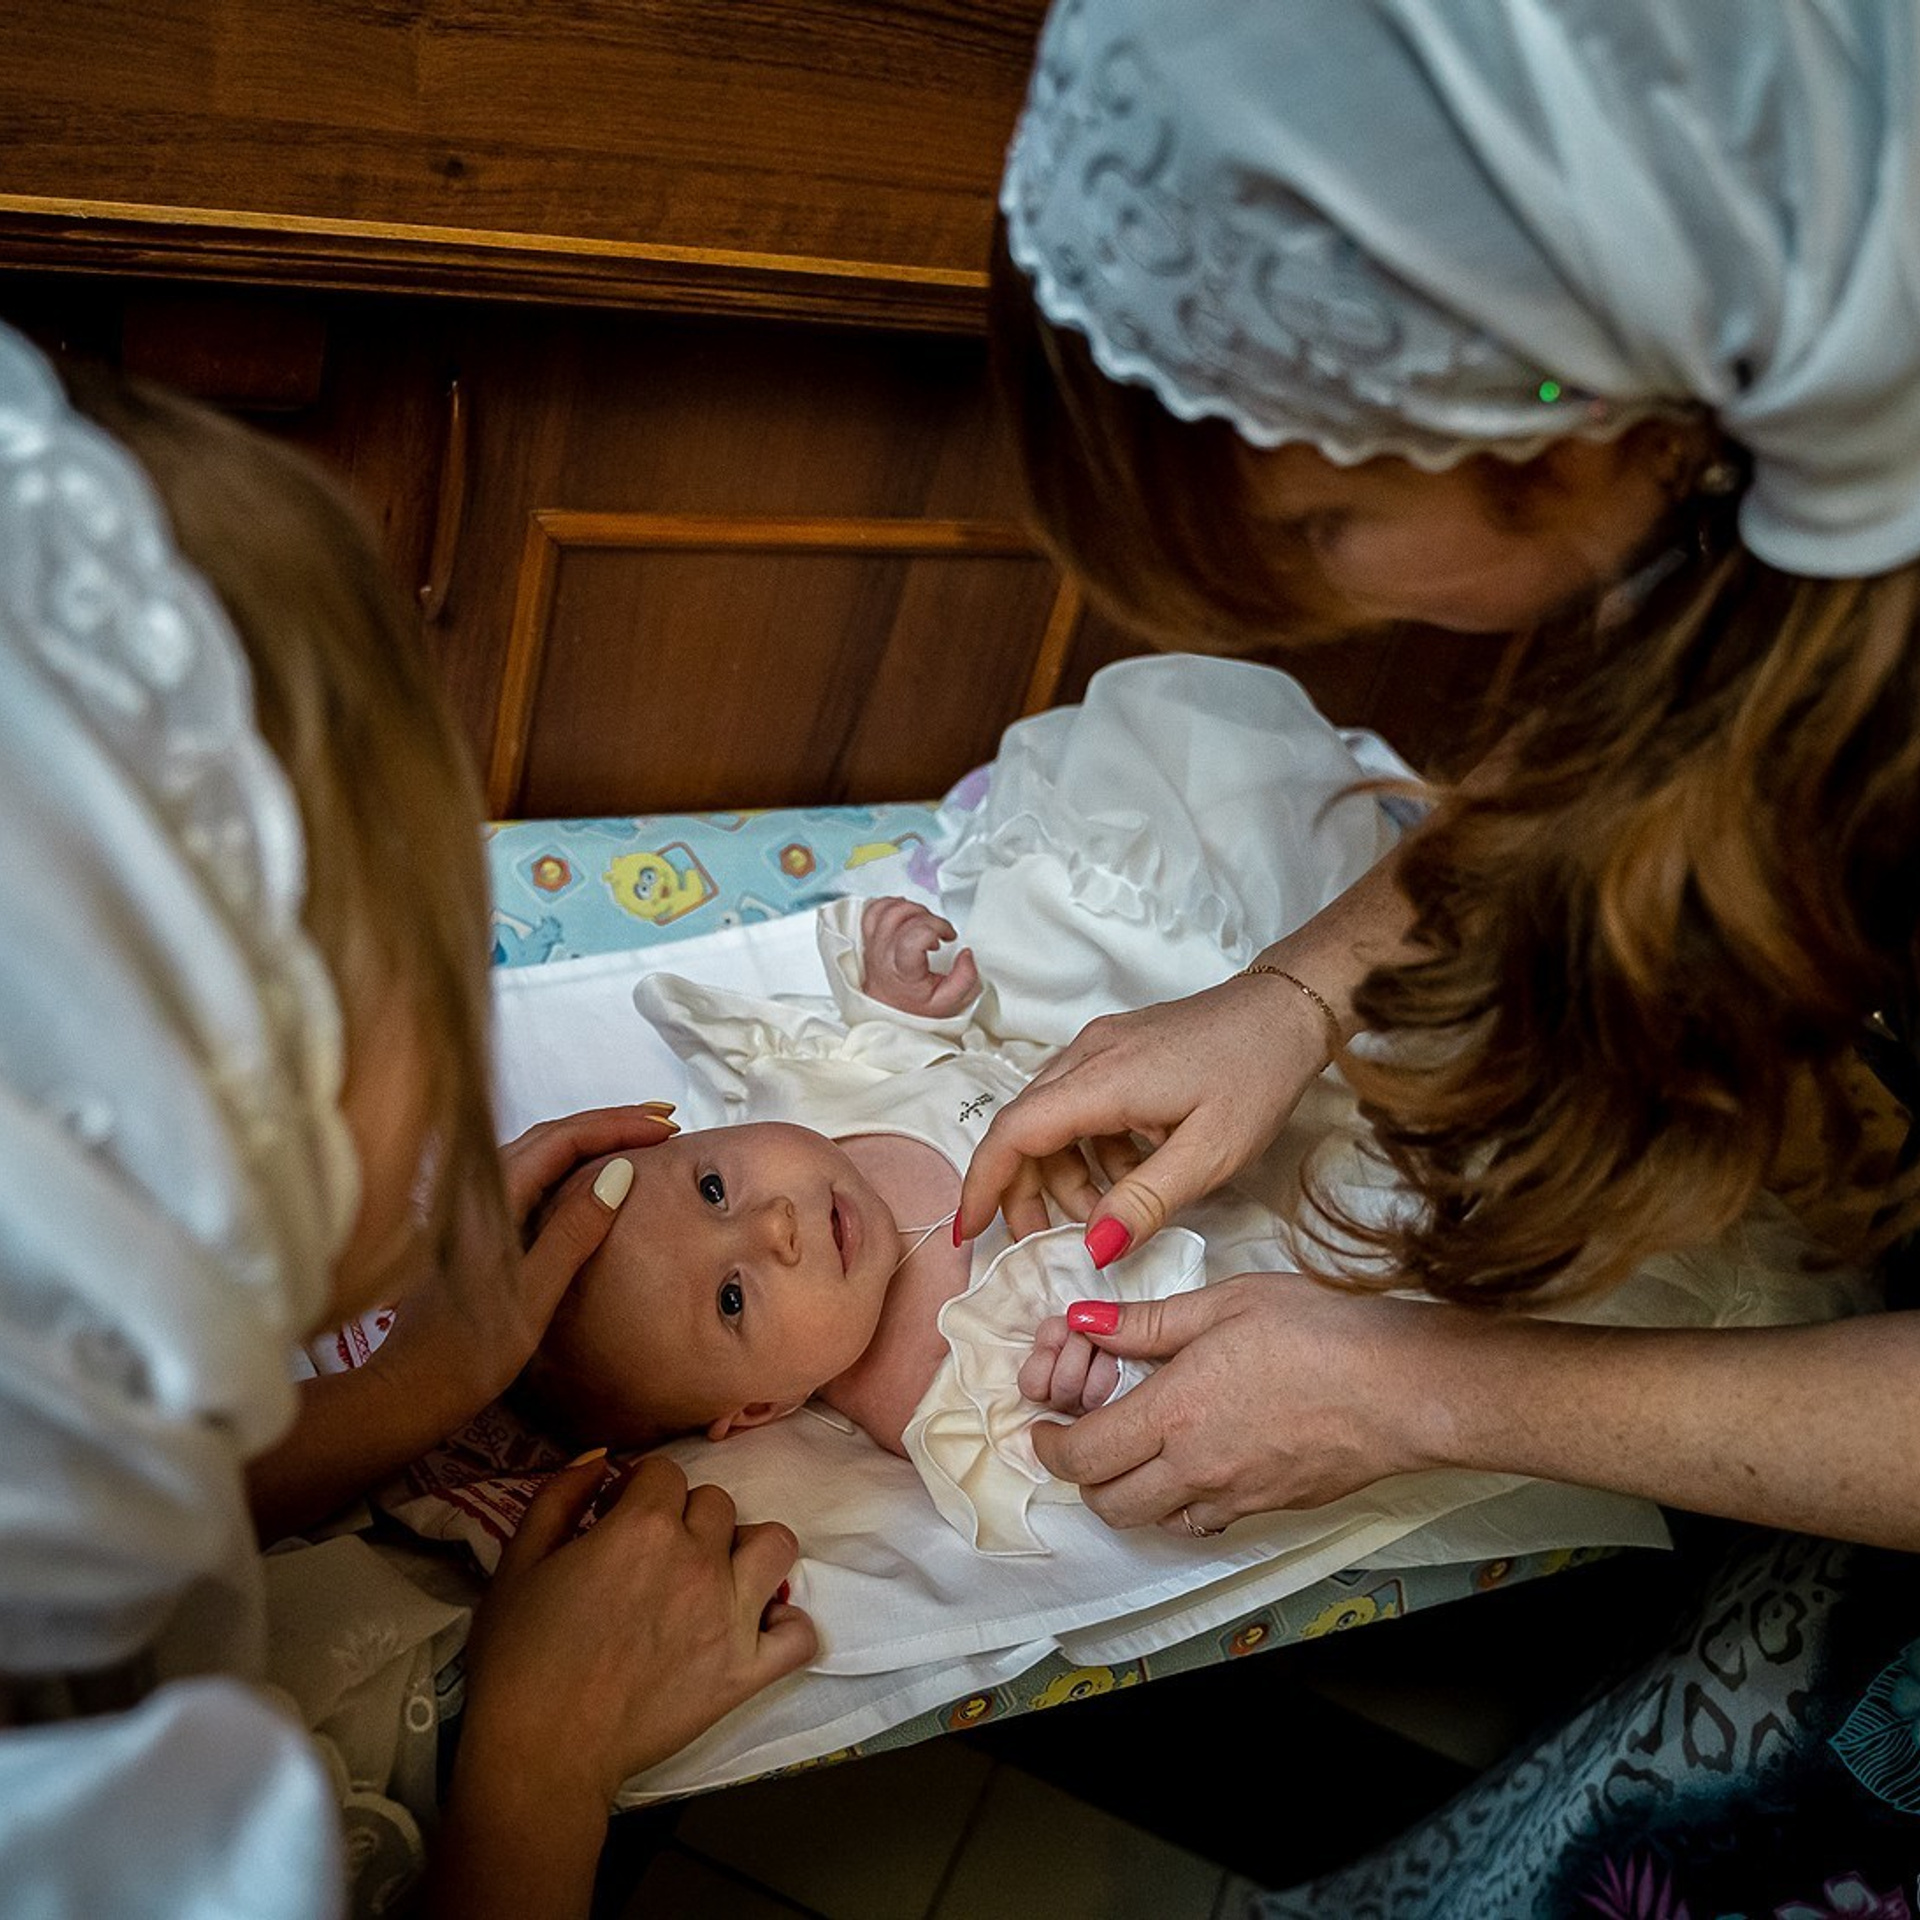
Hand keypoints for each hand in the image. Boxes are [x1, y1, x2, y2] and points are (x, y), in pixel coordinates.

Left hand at [375, 1103, 680, 1427]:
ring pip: (540, 1152)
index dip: (618, 1125)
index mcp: (492, 1197)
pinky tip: (591, 1175)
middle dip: (610, 1121)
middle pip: (551, 1135)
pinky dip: (569, 1164)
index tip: (666, 1127)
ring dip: (590, 1138)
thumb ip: (575, 1230)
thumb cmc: (467, 1353)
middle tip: (663, 1120)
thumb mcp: (534, 1293)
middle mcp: (479, 1190)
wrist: (406, 1391)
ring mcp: (476, 1207)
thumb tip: (620, 1172)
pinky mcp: (478, 1228)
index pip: (563, 1138)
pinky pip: (531, 1176)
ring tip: (638, 1135)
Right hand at [434, 1455, 813, 1916]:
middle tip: (652, 1557)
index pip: (665, 1472)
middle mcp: (698, 1558)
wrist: (540, 1752)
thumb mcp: (518, 1560)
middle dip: (684, 1518)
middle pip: (717, 1503)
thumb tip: (601, 1458)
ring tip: (714, 1578)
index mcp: (642, 1526)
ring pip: (775, 1544)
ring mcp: (731, 1615)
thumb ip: (561, 1494)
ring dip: (746, 1552)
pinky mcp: (747, 1671)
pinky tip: (754, 1630)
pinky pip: (800, 1633)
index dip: (637, 1490)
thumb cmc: (518, 1658)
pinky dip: (785, 1627)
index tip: (616, 1518)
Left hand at [859, 896, 980, 1017]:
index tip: (947, 936)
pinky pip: (873, 909)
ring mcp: (874, 944)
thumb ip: (965, 978)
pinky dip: (891, 904)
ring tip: (924, 923)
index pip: (915, 934)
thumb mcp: (948, 1001)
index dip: (937, 927)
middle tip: (939, 931)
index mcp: (903, 970)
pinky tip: (905, 913)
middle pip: (903, 916)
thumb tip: (966, 954)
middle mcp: (884, 954)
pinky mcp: (869, 938)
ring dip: (912, 908)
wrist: (889, 1011)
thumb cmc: (914, 1006)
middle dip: (929, 918)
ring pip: (889, 909)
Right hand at [956, 972, 1330, 1250]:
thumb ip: (1146, 1202)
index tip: (970, 1234)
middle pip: (1023, 1128)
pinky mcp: (1116, 1049)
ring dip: (1065, 1173)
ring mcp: (1100, 1046)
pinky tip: (1132, 1172)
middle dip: (1026, 1191)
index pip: (1013, 1132)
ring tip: (1111, 1212)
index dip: (984, 1185)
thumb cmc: (1257, 1075)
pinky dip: (1090, 1149)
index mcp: (1101, 1078)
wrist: (1287, 1009)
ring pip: (1051, 1119)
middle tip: (1052, 1241)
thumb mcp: (1212, 1153)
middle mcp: (1086, 1055)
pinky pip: (1079, 1105)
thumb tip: (1093, 1248)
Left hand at [1029, 1275, 1442, 1535]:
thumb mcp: (1225, 1303)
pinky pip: (1204, 1522)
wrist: (1404, 1388)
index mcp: (1175, 1412)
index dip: (1049, 1446)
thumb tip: (1085, 1322)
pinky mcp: (1271, 1508)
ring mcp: (1236, 1497)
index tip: (1044, 1427)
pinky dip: (1182, 1504)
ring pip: (1155, 1521)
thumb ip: (1147, 1323)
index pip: (1084, 1455)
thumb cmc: (1321, 1332)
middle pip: (1109, 1505)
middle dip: (1083, 1478)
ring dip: (1131, 1494)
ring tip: (1140, 1449)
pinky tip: (1196, 1464)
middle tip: (1085, 1439)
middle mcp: (1196, 1468)